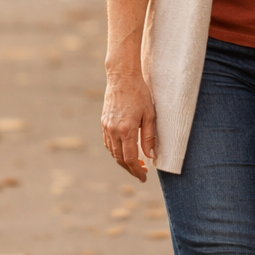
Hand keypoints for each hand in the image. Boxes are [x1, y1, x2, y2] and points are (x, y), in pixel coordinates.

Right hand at [102, 66, 157, 182]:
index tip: (143, 177)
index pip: (130, 158)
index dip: (137, 171)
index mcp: (127, 130)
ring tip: (135, 163)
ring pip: (113, 152)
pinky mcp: (104, 122)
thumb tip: (150, 156)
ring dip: (123, 161)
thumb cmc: (140, 94)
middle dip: (130, 168)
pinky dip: (116, 151)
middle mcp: (114, 130)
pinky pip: (108, 143)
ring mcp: (107, 126)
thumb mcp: (150, 115)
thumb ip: (150, 137)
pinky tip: (124, 150)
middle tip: (141, 172)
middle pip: (120, 158)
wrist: (122, 77)